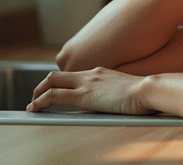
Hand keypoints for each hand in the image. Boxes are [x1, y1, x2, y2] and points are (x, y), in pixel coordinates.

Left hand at [26, 67, 155, 114]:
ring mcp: (86, 83)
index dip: (62, 83)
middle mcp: (91, 74)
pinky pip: (53, 96)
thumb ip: (122, 93)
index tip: (56, 92)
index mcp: (102, 72)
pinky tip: (34, 110)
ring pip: (51, 83)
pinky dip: (40, 101)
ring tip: (32, 105)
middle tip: (36, 98)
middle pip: (58, 75)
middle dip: (43, 86)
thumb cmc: (148, 93)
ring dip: (38, 93)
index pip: (75, 75)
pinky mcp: (83, 96)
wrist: (150, 89)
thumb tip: (126, 102)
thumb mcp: (132, 90)